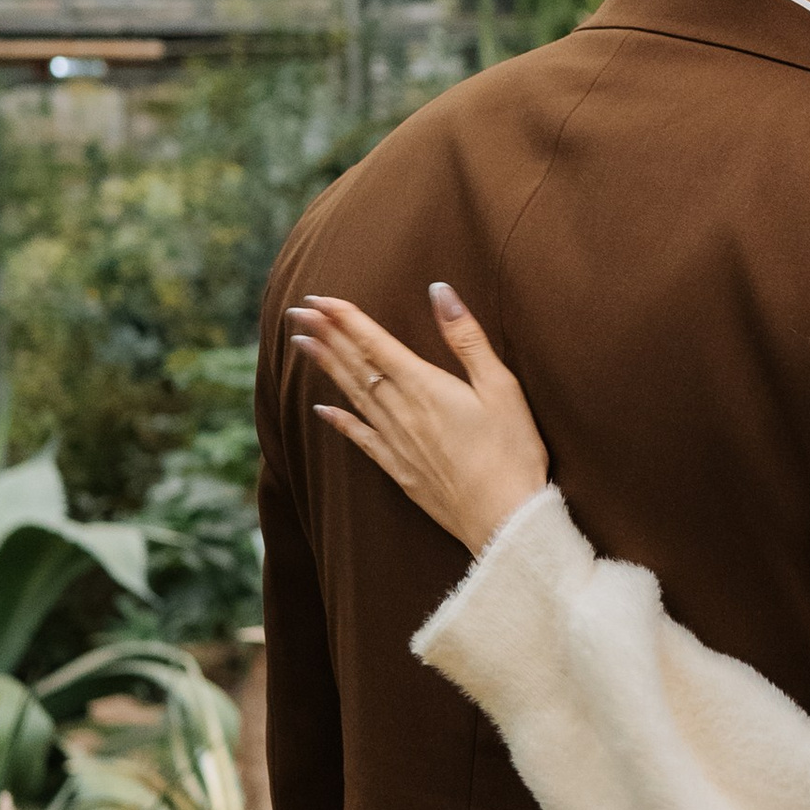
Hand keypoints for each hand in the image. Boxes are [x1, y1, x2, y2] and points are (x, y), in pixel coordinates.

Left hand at [291, 285, 550, 556]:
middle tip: (297, 311)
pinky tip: (322, 411)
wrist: (504, 519)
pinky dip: (340, 422)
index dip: (346, 319)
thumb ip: (466, 338)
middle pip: (357, 365)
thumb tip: (440, 290)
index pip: (376, 343)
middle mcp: (401, 411)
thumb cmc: (512, 450)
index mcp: (425, 386)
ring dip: (327, 367)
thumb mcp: (501, 386)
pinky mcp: (400, 470)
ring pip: (353, 396)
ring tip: (302, 344)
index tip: (319, 298)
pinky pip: (362, 439)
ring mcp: (397, 442)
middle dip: (326, 335)